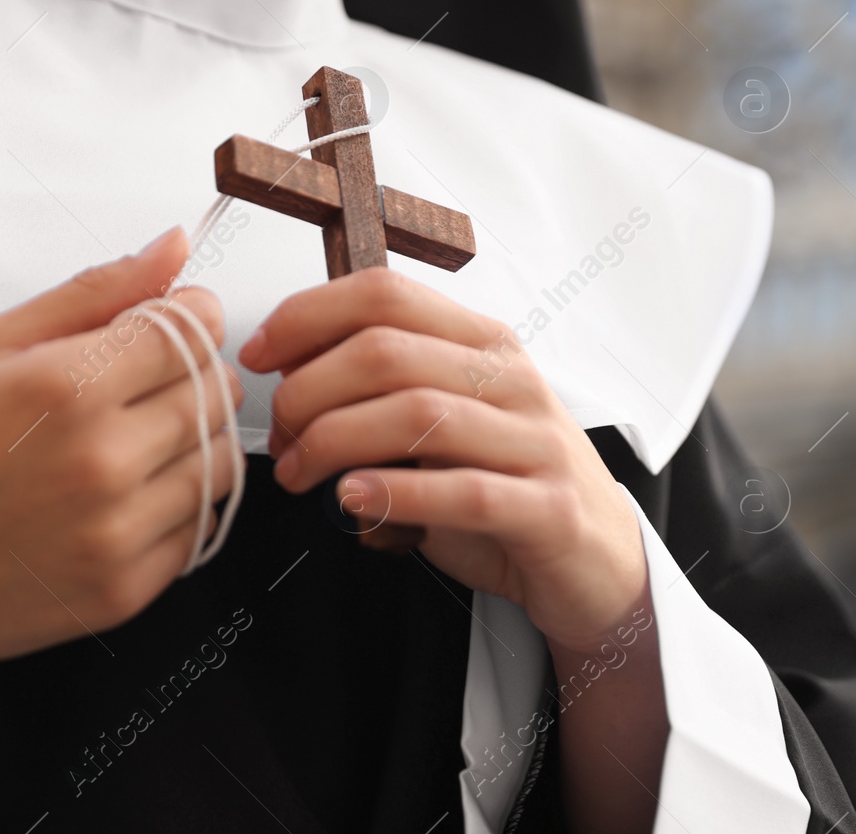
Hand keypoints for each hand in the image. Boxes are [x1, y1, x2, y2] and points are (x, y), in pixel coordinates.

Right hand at [0, 229, 241, 769]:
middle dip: (194, 375)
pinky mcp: (123, 590)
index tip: (173, 322)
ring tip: (131, 440)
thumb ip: (95, 293)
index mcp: (67, 388)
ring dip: (195, 441)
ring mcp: (116, 533)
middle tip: (140, 384)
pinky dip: (178, 506)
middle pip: (217, 392)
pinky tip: (122, 496)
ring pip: (222, 460)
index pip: (195, 330)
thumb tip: (172, 248)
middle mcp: (101, 461)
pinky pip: (201, 528)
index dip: (190, 318)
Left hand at [240, 268, 648, 653]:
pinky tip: (354, 500)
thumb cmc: (509, 487)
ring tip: (299, 474)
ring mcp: (535, 442)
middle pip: (388, 353)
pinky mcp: (547, 508)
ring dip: (334, 443)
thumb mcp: (446, 422)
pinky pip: (465, 492)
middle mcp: (511, 381)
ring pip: (417, 415)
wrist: (596, 559)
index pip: (387, 295)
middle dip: (308, 392)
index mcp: (483, 344)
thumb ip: (386, 392)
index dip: (308, 316)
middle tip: (279, 437)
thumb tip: (291, 374)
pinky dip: (397, 493)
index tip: (259, 355)